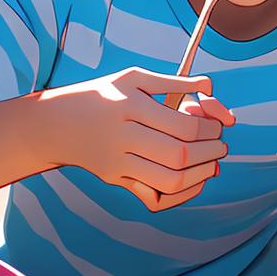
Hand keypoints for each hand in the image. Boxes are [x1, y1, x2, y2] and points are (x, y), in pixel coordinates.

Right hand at [41, 67, 233, 211]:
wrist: (55, 124)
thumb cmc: (102, 95)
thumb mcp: (133, 78)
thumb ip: (173, 81)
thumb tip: (210, 86)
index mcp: (130, 106)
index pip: (183, 126)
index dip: (210, 130)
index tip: (219, 127)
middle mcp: (122, 136)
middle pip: (179, 155)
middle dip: (210, 153)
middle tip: (221, 146)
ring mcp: (117, 162)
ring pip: (169, 180)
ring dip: (200, 176)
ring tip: (213, 165)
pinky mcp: (115, 180)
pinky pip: (153, 197)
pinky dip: (178, 195)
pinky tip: (192, 182)